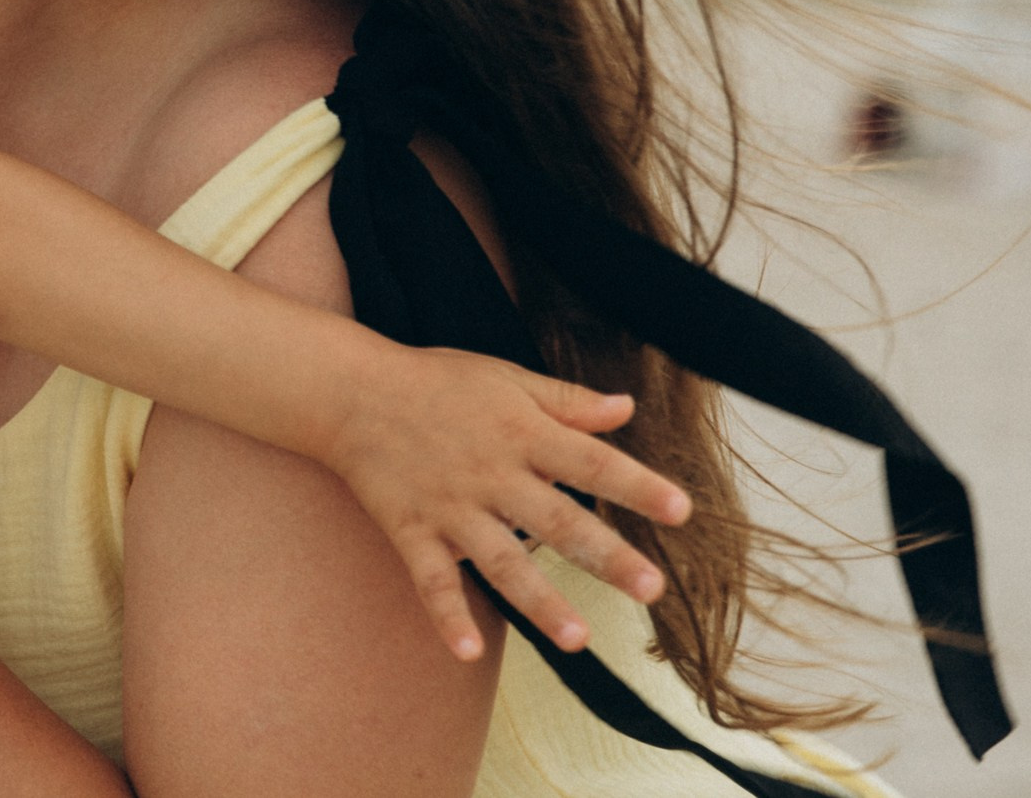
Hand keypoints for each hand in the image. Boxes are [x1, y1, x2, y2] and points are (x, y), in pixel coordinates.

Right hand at [323, 346, 693, 660]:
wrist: (349, 392)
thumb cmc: (435, 382)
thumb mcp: (505, 377)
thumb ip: (566, 400)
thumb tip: (626, 408)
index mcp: (520, 432)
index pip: (590, 462)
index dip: (636, 486)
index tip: (681, 511)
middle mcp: (491, 473)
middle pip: (557, 520)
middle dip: (604, 556)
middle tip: (650, 589)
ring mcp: (450, 506)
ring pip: (501, 560)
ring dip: (540, 600)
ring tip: (578, 639)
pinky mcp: (412, 529)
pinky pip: (431, 579)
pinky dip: (447, 616)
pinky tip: (469, 653)